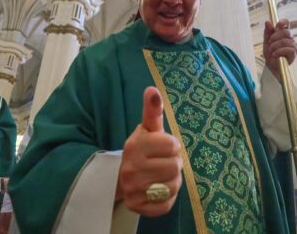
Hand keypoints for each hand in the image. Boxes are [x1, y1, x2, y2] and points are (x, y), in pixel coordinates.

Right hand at [116, 87, 182, 216]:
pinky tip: (158, 190)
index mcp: (134, 146)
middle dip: (173, 163)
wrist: (121, 176)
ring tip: (161, 175)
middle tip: (162, 162)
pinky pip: (166, 205)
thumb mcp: (147, 129)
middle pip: (175, 166)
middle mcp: (131, 168)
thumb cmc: (142, 149)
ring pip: (173, 185)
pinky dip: (167, 198)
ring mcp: (133, 189)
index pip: (172, 144)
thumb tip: (152, 89)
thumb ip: (152, 110)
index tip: (163, 146)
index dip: (172, 145)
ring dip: (172, 181)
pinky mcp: (138, 207)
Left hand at [263, 19, 296, 82]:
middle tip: (270, 42)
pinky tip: (275, 55)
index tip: (276, 26)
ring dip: (276, 46)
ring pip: (286, 41)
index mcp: (283, 33)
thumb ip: (267, 32)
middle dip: (275, 36)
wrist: (272, 67)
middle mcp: (290, 38)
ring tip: (271, 51)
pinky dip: (279, 51)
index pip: (286, 23)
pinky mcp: (294, 53)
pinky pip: (288, 49)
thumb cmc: (270, 54)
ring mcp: (293, 45)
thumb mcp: (266, 42)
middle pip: (286, 31)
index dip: (282, 22)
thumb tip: (268, 21)